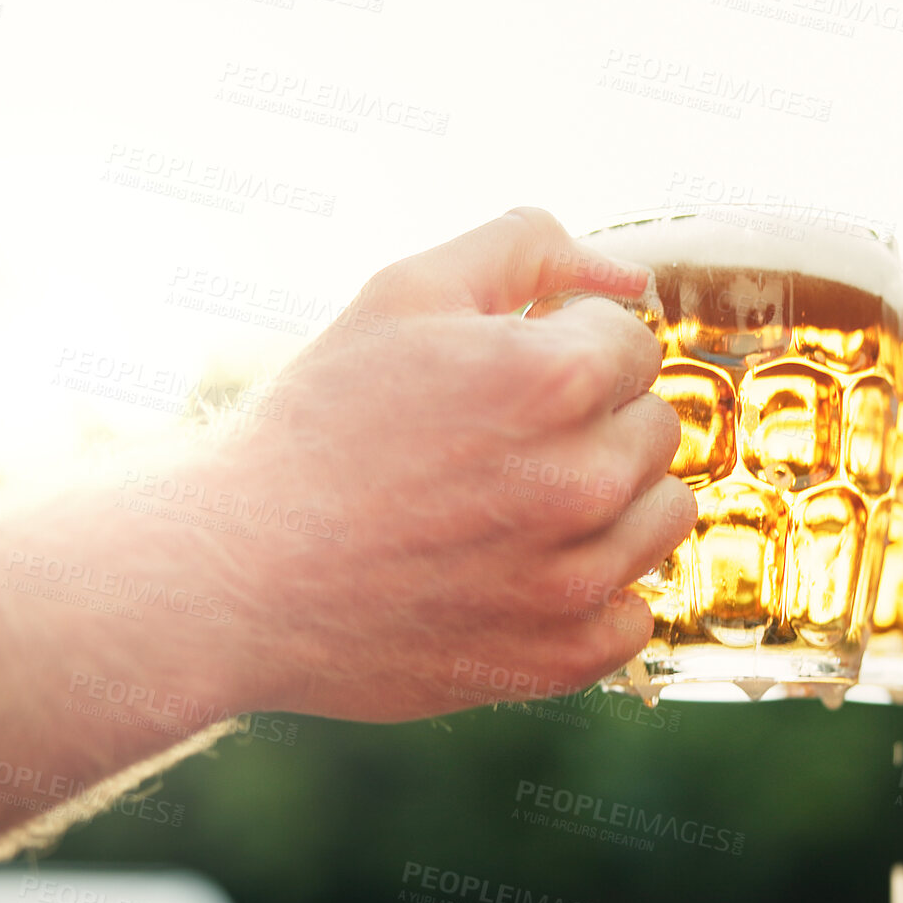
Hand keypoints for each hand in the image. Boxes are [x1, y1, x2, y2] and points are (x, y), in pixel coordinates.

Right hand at [200, 208, 696, 721]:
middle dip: (594, 422)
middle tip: (499, 444)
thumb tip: (632, 277)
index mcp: (557, 379)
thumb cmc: (319, 426)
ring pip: (664, 515)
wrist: (238, 572)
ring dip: (611, 504)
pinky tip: (524, 575)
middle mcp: (583, 480)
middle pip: (655, 427)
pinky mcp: (560, 656)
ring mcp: (577, 580)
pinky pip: (638, 614)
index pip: (636, 344)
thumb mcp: (406, 291)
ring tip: (515, 506)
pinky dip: (597, 595)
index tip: (505, 381)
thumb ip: (530, 247)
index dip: (568, 350)